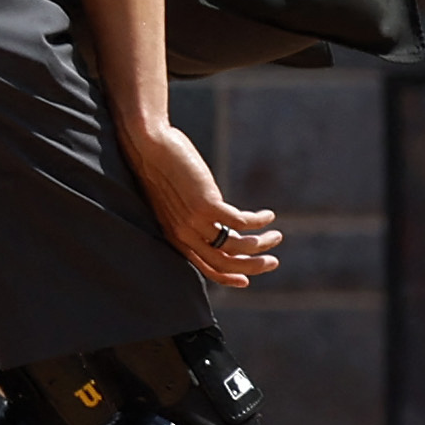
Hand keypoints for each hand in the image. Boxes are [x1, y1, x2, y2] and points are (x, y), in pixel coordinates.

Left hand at [122, 117, 281, 287]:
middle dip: (253, 266)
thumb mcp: (175, 202)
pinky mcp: (206, 204)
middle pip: (226, 262)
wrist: (147, 145)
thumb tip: (222, 228)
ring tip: (276, 236)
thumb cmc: (161, 169)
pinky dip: (259, 220)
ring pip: (238, 245)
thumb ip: (194, 219)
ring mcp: (194, 220)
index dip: (228, 277)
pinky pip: (242, 222)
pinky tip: (268, 215)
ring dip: (262, 243)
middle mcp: (184, 233)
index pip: (205, 267)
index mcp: (175, 236)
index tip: (247, 280)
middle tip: (273, 261)